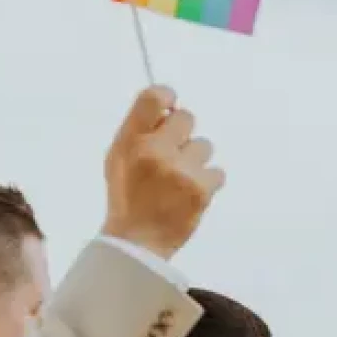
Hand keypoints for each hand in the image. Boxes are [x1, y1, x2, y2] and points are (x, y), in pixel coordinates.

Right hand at [100, 86, 223, 259]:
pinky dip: (209, 182)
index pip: (154, 98)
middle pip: (187, 118)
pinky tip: (191, 193)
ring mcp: (181, 170)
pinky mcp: (201, 189)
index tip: (170, 104)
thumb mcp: (118, 157)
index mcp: (131, 140)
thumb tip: (167, 105)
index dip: (167, 96)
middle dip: (183, 133)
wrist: (138, 240)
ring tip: (180, 179)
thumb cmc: (128, 196)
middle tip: (175, 153)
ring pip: (204, 145)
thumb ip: (140, 130)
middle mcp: (156, 151)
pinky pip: (218, 171)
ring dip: (196, 160)